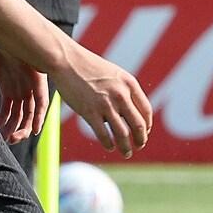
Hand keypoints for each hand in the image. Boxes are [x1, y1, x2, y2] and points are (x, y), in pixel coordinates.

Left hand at [0, 50, 48, 144]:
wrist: (2, 35)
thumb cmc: (15, 41)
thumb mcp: (23, 49)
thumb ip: (29, 59)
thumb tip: (31, 64)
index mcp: (37, 79)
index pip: (41, 103)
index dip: (39, 117)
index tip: (34, 131)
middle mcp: (30, 88)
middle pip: (29, 114)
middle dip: (22, 128)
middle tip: (12, 138)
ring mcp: (19, 90)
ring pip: (17, 115)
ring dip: (12, 128)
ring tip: (3, 138)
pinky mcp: (7, 90)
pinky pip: (7, 109)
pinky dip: (3, 119)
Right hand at [53, 42, 151, 157]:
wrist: (65, 59)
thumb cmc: (88, 66)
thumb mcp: (113, 73)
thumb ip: (124, 90)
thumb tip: (131, 112)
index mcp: (129, 83)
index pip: (146, 111)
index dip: (147, 126)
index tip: (144, 132)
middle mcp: (120, 94)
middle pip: (138, 125)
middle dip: (141, 140)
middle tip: (138, 146)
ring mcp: (105, 104)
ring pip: (123, 135)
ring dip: (126, 148)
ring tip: (126, 153)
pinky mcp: (90, 112)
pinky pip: (104, 135)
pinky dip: (109, 144)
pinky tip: (109, 146)